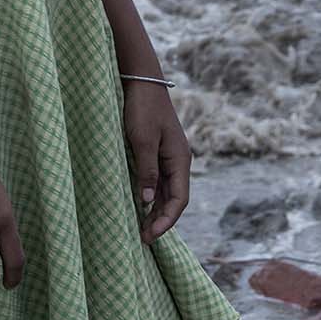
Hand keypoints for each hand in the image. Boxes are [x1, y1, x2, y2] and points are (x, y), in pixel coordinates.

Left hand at [124, 81, 190, 242]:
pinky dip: (152, 195)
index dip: (166, 220)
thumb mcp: (142, 140)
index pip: (179, 199)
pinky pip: (158, 180)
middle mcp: (178, 160)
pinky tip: (140, 204)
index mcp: (180, 159)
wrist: (141, 81)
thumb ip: (147, 171)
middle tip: (143, 238)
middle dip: (161, 219)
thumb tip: (149, 201)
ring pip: (167, 191)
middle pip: (175, 198)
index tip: (151, 235)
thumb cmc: (141, 109)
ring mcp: (169, 156)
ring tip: (142, 228)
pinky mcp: (158, 151)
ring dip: (156, 210)